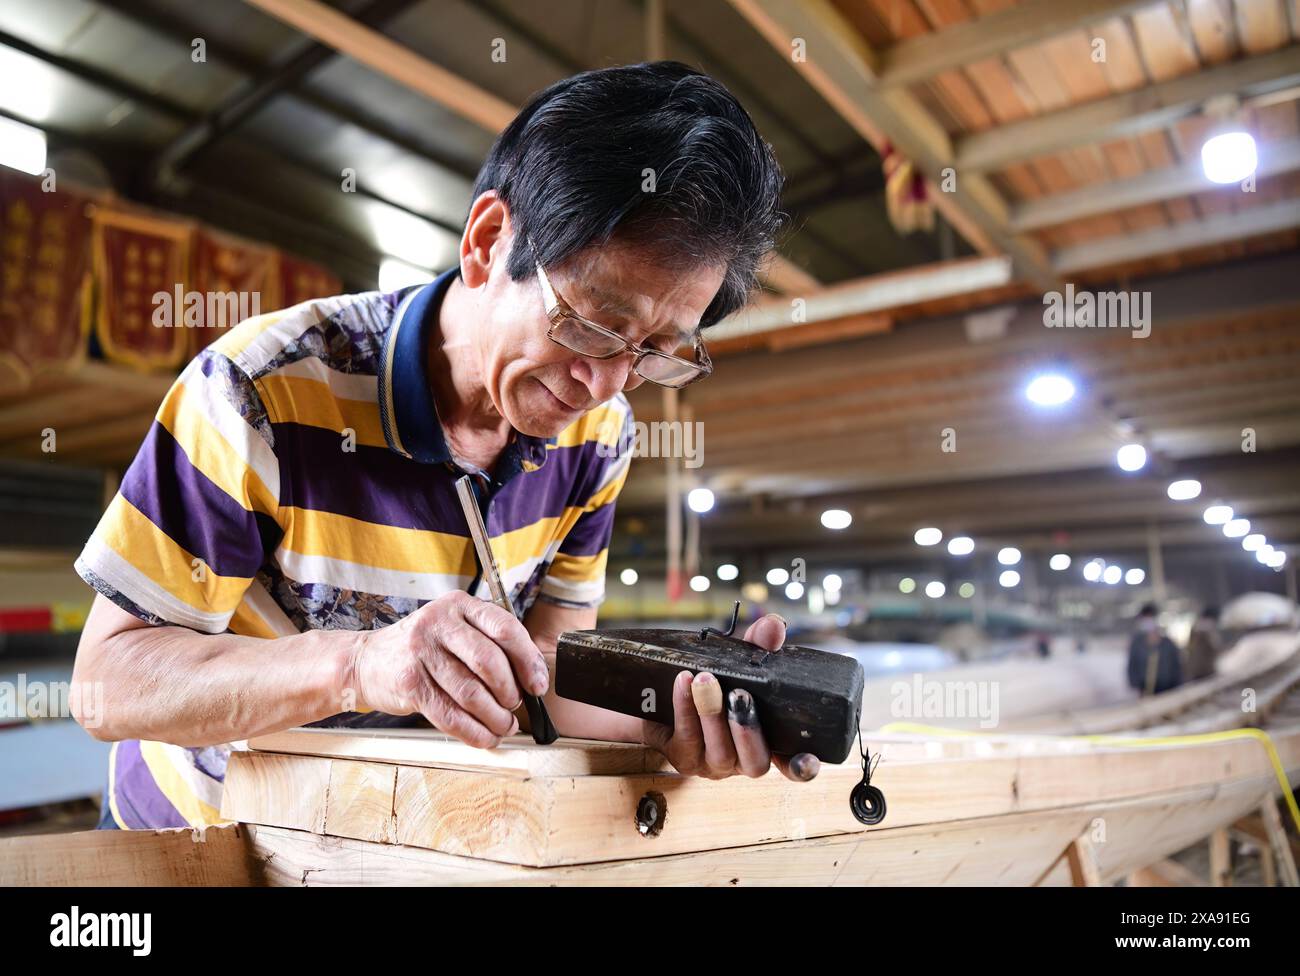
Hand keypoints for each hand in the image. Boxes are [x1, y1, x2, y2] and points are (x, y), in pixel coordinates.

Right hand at [349, 590, 548, 748]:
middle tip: (515, 706)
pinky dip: (473, 732)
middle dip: (510, 692)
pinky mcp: (409, 683)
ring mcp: (421, 651)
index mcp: (459, 605)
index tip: (538, 684)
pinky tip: (485, 737)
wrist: (367, 661)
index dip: (528, 660)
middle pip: (489, 662)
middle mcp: (439, 623)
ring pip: (471, 693)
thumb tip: (533, 677)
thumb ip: (489, 644)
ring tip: (504, 725)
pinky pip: (450, 715)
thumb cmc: (423, 649)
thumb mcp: (454, 630)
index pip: (505, 629)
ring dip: (494, 717)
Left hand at [640, 613, 819, 781]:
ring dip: (712, 714)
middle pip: (755, 762)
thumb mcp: (740, 662)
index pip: (793, 765)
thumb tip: (774, 625)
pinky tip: (683, 681)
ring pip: (720, 751)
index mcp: (769, 741)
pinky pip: (687, 737)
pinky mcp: (684, 758)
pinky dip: (685, 707)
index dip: (803, 766)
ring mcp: (714, 764)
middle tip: (739, 694)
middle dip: (748, 730)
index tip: (808, 759)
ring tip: (704, 679)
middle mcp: (744, 759)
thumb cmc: (715, 681)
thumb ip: (760, 645)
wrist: (662, 695)